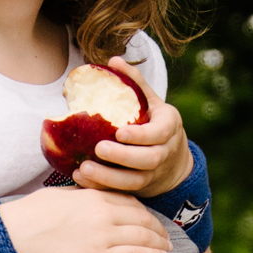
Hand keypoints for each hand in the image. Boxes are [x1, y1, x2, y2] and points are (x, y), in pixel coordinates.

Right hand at [3, 182, 171, 252]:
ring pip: (143, 237)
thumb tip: (83, 197)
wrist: (11, 240)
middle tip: (167, 236)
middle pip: (141, 218)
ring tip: (168, 249)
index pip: (128, 200)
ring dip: (160, 243)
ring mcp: (103, 236)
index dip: (144, 211)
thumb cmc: (25, 219)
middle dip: (157, 228)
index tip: (151, 218)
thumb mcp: (55, 197)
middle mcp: (102, 213)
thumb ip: (77, 197)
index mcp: (91, 195)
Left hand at [49, 61, 191, 197]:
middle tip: (98, 149)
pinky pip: (121, 192)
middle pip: (149, 160)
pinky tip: (80, 179)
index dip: (141, 135)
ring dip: (109, 178)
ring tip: (84, 168)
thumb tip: (113, 60)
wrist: (172, 162)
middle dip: (123, 157)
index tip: (119, 132)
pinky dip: (102, 188)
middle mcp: (165, 153)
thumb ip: (134, 83)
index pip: (160, 133)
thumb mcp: (151, 102)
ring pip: (135, 181)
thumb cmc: (154, 123)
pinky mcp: (140, 188)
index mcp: (169, 127)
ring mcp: (153, 174)